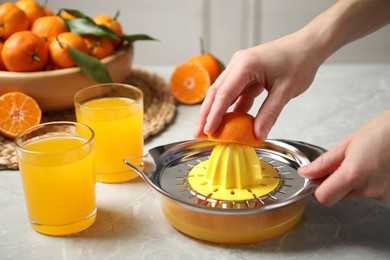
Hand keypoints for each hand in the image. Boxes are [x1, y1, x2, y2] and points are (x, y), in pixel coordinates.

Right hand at [194, 32, 321, 140]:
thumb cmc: (300, 61)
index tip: (208, 131)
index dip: (214, 114)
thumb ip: (270, 114)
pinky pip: (235, 93)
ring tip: (209, 130)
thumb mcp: (285, 91)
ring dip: (216, 111)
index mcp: (245, 65)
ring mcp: (241, 69)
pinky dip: (232, 107)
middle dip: (206, 114)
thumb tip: (258, 135)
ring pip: (223, 93)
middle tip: (198, 134)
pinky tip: (229, 122)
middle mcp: (238, 64)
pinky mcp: (247, 74)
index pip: (224, 93)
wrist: (309, 45)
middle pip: (217, 92)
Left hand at [299, 109, 389, 205]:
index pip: (324, 198)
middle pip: (338, 197)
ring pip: (355, 195)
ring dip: (353, 182)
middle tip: (342, 163)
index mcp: (354, 174)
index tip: (315, 180)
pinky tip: (375, 167)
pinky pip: (371, 193)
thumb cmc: (385, 131)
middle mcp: (369, 189)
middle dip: (335, 184)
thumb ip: (324, 163)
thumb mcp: (348, 143)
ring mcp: (383, 194)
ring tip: (364, 161)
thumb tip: (306, 173)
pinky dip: (369, 183)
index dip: (316, 189)